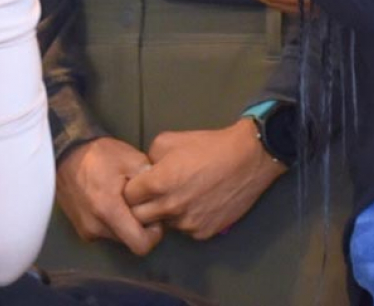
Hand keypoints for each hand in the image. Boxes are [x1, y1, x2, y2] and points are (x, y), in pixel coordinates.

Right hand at [56, 137, 163, 254]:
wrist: (64, 150)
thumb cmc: (99, 154)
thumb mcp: (131, 159)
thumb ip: (151, 181)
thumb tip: (164, 199)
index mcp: (108, 210)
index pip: (141, 245)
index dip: (153, 234)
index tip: (152, 216)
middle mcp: (95, 226)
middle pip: (130, 241)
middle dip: (138, 226)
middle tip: (136, 204)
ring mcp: (85, 229)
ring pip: (117, 237)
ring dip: (123, 224)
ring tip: (119, 199)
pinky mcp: (79, 228)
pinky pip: (104, 233)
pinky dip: (110, 222)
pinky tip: (106, 201)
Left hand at [124, 121, 284, 240]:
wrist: (245, 161)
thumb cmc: (205, 147)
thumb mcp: (166, 141)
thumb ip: (149, 160)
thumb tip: (144, 173)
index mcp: (158, 184)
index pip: (127, 198)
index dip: (129, 189)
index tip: (135, 184)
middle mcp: (171, 208)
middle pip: (140, 218)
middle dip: (140, 206)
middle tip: (149, 194)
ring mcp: (189, 224)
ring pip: (163, 224)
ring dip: (162, 214)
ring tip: (175, 196)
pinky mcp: (205, 233)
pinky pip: (184, 229)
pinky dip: (182, 219)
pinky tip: (192, 203)